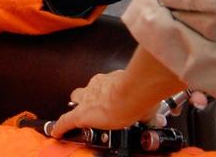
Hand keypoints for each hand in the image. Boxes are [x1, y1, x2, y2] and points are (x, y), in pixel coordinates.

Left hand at [49, 66, 206, 138]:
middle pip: (85, 92)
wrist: (131, 96)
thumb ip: (149, 112)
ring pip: (76, 103)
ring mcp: (87, 100)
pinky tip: (56, 133)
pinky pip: (65, 121)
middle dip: (85, 99)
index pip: (102, 86)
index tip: (106, 100)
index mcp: (110, 82)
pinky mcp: (80, 114)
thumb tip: (160, 119)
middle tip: (89, 108)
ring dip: (76, 111)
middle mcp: (96, 86)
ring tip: (74, 121)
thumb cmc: (141, 95)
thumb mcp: (146, 104)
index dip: (103, 94)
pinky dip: (60, 127)